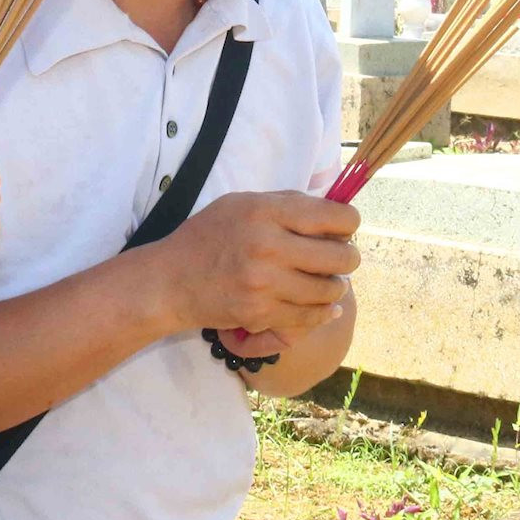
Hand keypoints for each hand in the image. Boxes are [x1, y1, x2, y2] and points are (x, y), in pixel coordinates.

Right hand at [154, 191, 357, 342]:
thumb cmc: (207, 236)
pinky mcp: (261, 314)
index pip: (334, 217)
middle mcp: (268, 246)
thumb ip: (286, 204)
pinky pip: (311, 316)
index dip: (349, 222)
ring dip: (333, 286)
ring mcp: (265, 284)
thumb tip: (332, 212)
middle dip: (347, 258)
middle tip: (339, 258)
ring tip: (323, 281)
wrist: (170, 281)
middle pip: (341, 257)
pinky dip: (322, 311)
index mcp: (265, 212)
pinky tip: (320, 304)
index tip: (344, 228)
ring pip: (330, 290)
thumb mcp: (241, 203)